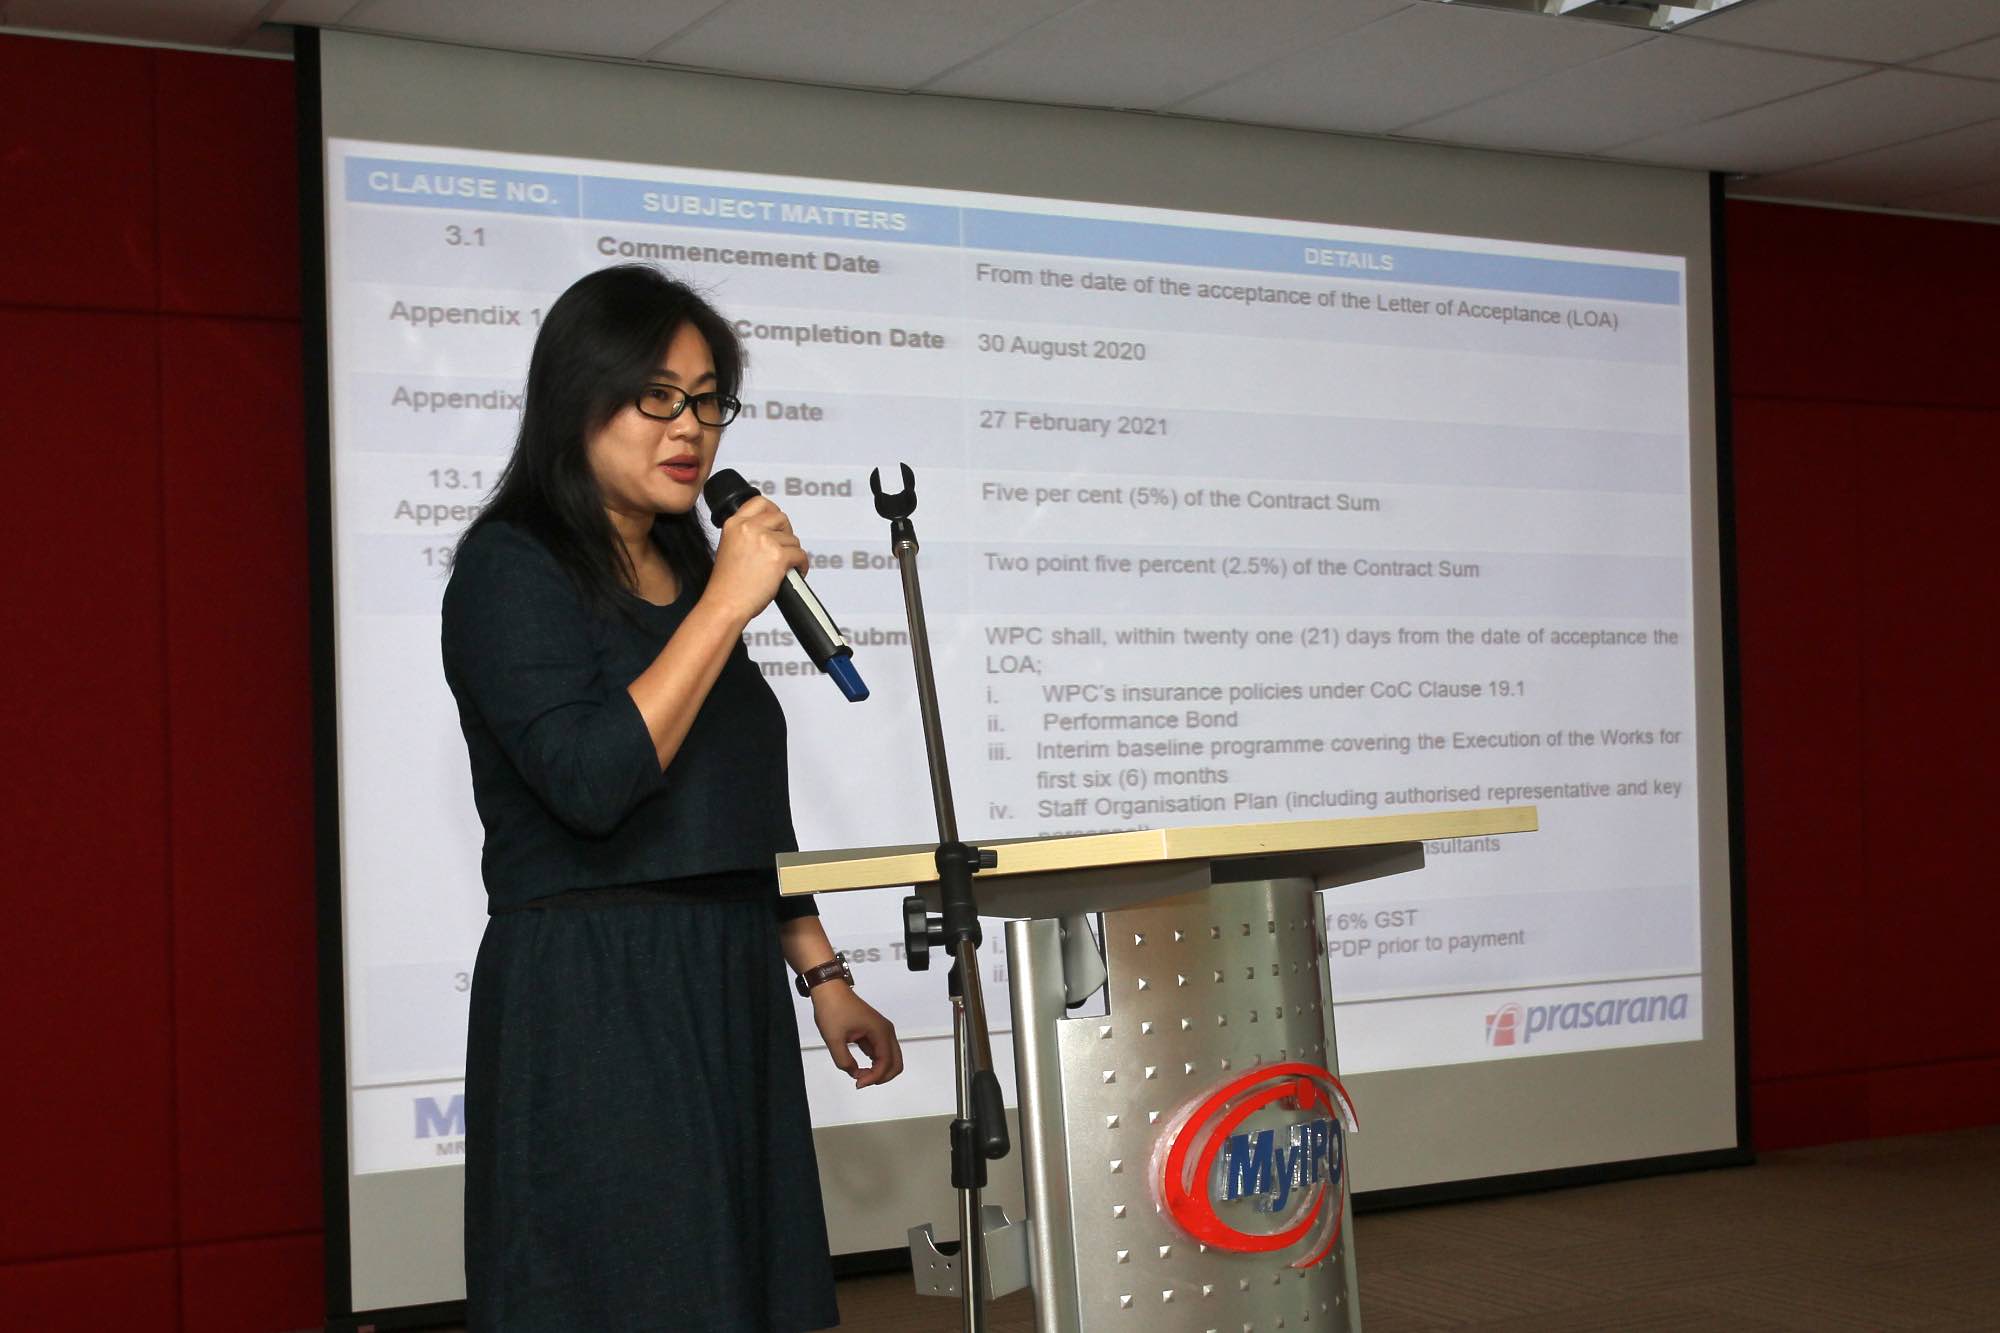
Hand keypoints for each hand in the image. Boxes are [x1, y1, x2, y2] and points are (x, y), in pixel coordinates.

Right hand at [707, 494, 809, 624]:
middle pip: (781, 518)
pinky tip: (795, 572)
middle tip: (784, 547)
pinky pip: (800, 555)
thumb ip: (746, 534)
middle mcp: (749, 528)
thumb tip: (769, 532)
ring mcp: (765, 541)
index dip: (772, 511)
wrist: (725, 603)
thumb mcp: (729, 547)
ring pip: (793, 539)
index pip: (760, 502)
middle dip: (786, 533)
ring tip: (786, 566)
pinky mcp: (778, 556)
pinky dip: (801, 565)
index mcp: (734, 524)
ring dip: (793, 552)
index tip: (777, 522)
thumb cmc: (727, 584)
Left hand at [812, 985, 902, 1087]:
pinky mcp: (874, 1031)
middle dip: (881, 1077)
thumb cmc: (833, 1009)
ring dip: (879, 1071)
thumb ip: (844, 1061)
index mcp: (880, 1031)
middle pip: (896, 1063)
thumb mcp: (833, 1039)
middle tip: (862, 1082)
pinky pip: (880, 1052)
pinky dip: (874, 1063)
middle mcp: (886, 1031)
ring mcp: (881, 1031)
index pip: (886, 1062)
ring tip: (860, 1076)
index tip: (858, 1083)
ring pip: (890, 1058)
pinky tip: (860, 1067)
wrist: (829, 990)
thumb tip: (854, 1073)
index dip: (874, 1077)